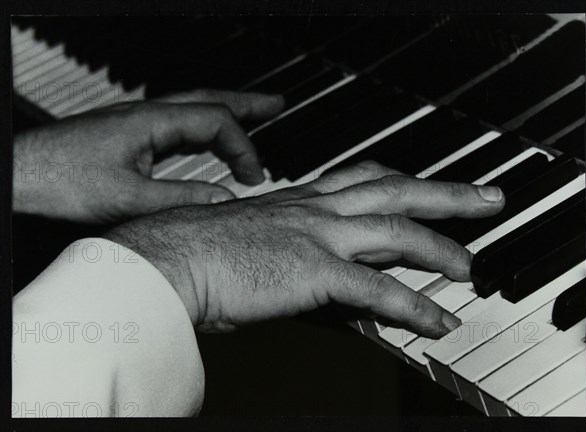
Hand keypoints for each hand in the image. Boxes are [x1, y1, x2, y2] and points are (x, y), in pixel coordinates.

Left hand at [12, 89, 283, 223]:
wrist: (21, 175)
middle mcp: (146, 115)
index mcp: (152, 122)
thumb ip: (181, 197)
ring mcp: (136, 123)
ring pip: (192, 109)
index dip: (243, 147)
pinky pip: (175, 125)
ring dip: (225, 113)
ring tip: (253, 116)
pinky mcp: (126, 136)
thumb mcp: (129, 198)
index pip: (215, 121)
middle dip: (246, 103)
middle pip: (208, 100)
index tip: (255, 177)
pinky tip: (206, 141)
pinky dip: (201, 130)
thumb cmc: (62, 181)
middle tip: (276, 104)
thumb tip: (224, 200)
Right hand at [103, 161, 504, 338]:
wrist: (169, 258)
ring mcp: (318, 237)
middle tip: (484, 197)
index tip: (426, 185)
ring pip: (398, 233)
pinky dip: (414, 306)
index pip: (365, 179)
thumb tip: (317, 273)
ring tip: (469, 267)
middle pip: (397, 191)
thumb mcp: (254, 239)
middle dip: (446, 194)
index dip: (402, 181)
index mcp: (300, 200)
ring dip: (442, 249)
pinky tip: (437, 320)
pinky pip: (378, 289)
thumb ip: (292, 251)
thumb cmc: (199, 251)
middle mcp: (316, 210)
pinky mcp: (313, 270)